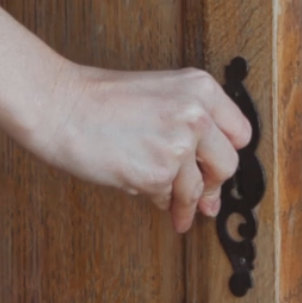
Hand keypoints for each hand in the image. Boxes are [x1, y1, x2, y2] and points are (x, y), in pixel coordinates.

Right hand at [0, 6, 251, 234]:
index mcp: (200, 87)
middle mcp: (196, 113)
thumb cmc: (100, 100)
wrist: (61, 107)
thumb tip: (208, 175)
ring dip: (186, 205)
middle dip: (215, 185)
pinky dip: (158, 200)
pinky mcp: (158, 173)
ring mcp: (179, 144)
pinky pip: (167, 197)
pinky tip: (148, 195)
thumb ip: (187, 125)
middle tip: (207, 199)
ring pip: (197, 188)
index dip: (228, 152)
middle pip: (228, 163)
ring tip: (179, 215)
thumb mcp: (158, 95)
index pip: (239, 131)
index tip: (219, 166)